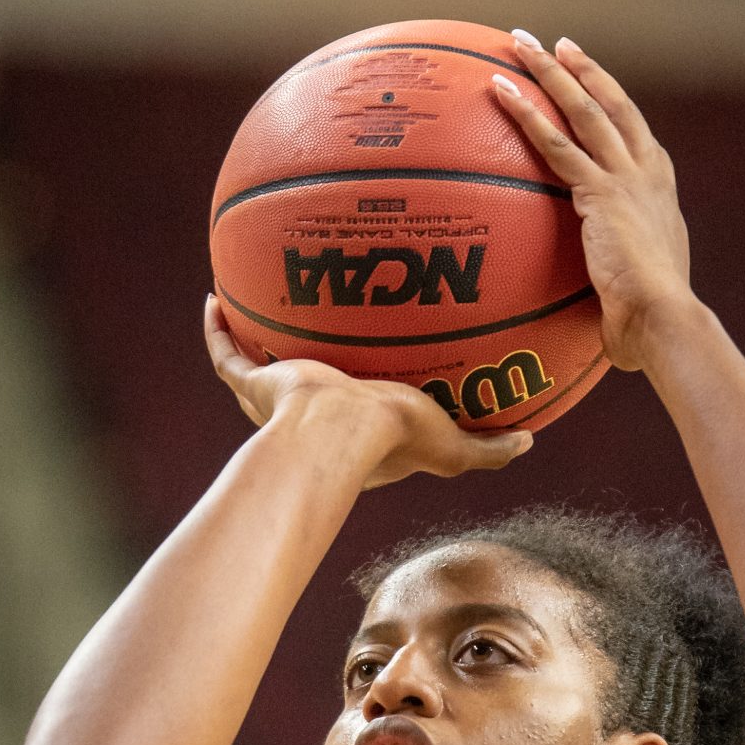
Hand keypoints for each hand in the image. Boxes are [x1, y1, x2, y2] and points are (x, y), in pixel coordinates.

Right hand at [204, 298, 531, 488]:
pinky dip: (216, 328)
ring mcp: (277, 397)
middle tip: (314, 325)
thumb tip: (529, 441)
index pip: (354, 412)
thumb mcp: (452, 446)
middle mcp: (311, 414)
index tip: (369, 368)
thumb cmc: (393, 442)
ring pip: (258, 366)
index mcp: (353, 433)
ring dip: (255, 339)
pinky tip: (215, 296)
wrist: (338, 433)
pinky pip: (225, 353)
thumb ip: (489, 447)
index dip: (359, 396)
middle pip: (301, 383)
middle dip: (301, 361)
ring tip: (259, 302)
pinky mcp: (254, 383)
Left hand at [492, 34, 694, 371]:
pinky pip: (555, 144)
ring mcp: (626, 178)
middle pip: (612, 105)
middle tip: (555, 44)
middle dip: (583, 70)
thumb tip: (596, 307)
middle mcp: (648, 172)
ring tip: (521, 44)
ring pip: (583, 109)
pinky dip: (527, 114)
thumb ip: (616, 275)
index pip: (633, 132)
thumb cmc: (651, 322)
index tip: (590, 80)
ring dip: (550, 73)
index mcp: (660, 189)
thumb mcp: (637, 287)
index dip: (611, 102)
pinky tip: (500, 90)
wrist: (665, 318)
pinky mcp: (600, 192)